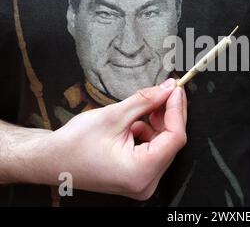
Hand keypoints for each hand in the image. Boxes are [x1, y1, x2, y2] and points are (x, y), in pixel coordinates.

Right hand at [26, 78, 186, 199]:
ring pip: (164, 144)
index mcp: (140, 172)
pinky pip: (154, 150)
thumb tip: (168, 88)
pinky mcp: (137, 176)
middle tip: (166, 90)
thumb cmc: (73, 144)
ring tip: (147, 106)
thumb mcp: (114, 115)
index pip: (175, 138)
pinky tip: (136, 122)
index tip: (176, 88)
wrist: (50, 160)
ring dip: (159, 122)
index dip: (177, 110)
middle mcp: (145, 182)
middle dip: (169, 114)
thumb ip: (146, 100)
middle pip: (172, 142)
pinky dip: (150, 132)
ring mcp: (142, 182)